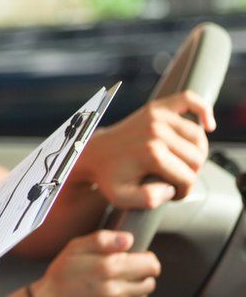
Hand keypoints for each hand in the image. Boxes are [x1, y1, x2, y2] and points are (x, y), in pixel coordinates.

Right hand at [30, 230, 159, 296]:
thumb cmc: (63, 271)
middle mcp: (116, 288)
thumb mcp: (76, 246)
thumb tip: (129, 239)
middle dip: (142, 272)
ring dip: (135, 285)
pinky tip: (113, 289)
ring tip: (117, 279)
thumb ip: (102, 240)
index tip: (134, 255)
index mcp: (109, 267)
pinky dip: (127, 295)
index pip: (151, 265)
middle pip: (150, 281)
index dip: (145, 257)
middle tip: (125, 266)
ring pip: (143, 294)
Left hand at [74, 91, 212, 207]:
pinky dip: (203, 109)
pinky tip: (207, 124)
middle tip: (174, 178)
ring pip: (198, 138)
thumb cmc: (109, 177)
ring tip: (180, 163)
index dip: (183, 191)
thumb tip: (169, 189)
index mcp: (151, 154)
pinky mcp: (156, 107)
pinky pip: (188, 100)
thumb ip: (148, 200)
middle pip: (197, 158)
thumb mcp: (122, 198)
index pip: (188, 177)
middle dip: (190, 173)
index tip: (171, 192)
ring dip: (196, 152)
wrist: (93, 153)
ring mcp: (156, 116)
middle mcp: (156, 132)